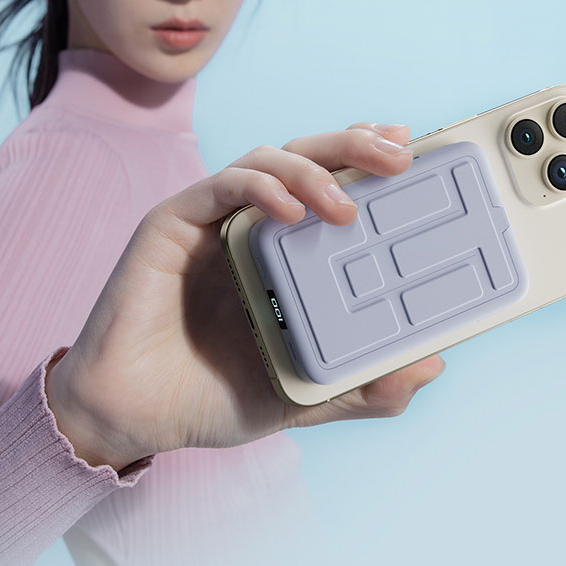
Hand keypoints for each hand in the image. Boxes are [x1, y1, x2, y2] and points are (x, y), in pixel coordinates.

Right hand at [46, 123, 445, 470]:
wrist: (134, 417)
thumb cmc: (211, 397)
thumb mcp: (302, 393)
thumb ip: (362, 383)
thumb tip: (431, 365)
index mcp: (281, 253)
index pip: (331, 185)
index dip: (366, 161)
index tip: (411, 152)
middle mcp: (250, 225)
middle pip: (307, 158)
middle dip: (353, 147)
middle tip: (398, 158)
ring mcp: (212, 219)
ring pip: (267, 159)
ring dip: (312, 169)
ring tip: (346, 204)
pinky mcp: (173, 221)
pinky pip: (221, 185)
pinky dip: (261, 187)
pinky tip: (291, 211)